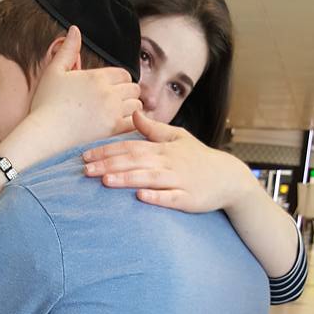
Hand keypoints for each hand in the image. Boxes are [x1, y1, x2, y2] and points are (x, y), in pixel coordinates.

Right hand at [28, 26, 141, 152]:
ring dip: (131, 108)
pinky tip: (123, 125)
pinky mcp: (113, 130)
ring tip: (121, 114)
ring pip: (137, 105)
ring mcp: (112, 112)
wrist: (44, 134)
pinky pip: (135, 123)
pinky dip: (133, 123)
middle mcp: (108, 93)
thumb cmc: (45, 104)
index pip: (124, 74)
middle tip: (118, 102)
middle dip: (128, 93)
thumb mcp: (54, 71)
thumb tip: (75, 29)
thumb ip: (68, 50)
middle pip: (134, 89)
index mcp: (97, 77)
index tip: (112, 88)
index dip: (120, 81)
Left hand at [82, 110, 251, 213]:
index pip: (130, 146)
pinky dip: (156, 197)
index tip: (85, 155)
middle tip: (85, 170)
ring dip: (127, 179)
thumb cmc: (198, 158)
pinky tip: (140, 197)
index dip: (107, 150)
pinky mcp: (188, 199)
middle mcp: (169, 163)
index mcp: (163, 148)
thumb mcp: (178, 137)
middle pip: (135, 162)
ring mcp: (178, 181)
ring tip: (105, 181)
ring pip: (149, 178)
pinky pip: (170, 198)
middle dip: (109, 165)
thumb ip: (153, 129)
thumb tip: (132, 114)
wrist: (228, 178)